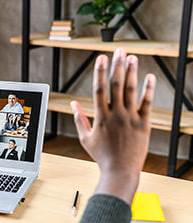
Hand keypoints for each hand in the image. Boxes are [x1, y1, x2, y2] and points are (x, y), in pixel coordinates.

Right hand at [70, 49, 155, 204]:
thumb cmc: (102, 156)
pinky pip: (146, 103)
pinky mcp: (144, 124)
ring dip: (132, 72)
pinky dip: (148, 89)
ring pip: (131, 91)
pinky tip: (149, 77)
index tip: (100, 58)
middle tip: (119, 50)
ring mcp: (131, 118)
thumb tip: (73, 104)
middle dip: (117, 66)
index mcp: (101, 117)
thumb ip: (79, 119)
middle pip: (116, 85)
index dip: (100, 72)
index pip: (99, 89)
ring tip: (132, 58)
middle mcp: (116, 115)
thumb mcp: (86, 138)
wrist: (120, 171)